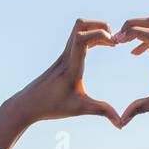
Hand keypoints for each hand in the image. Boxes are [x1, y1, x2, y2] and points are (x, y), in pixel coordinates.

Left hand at [2, 19, 121, 128]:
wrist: (26, 105)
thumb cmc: (51, 107)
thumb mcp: (79, 109)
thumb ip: (102, 112)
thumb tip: (121, 124)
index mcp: (71, 67)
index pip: (82, 38)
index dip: (100, 34)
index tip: (114, 44)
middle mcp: (66, 56)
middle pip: (80, 25)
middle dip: (100, 26)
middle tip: (113, 39)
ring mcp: (63, 55)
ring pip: (78, 29)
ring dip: (95, 30)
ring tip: (110, 42)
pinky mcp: (62, 58)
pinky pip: (77, 38)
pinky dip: (91, 37)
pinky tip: (100, 47)